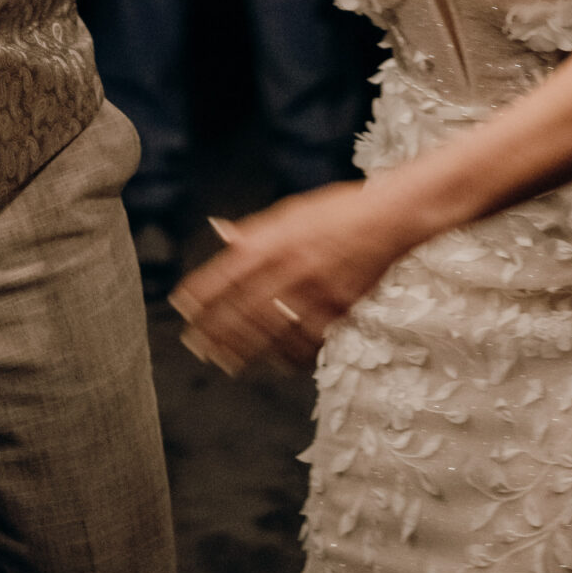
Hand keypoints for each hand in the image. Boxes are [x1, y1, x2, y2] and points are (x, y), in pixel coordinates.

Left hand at [171, 180, 413, 375]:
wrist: (388, 217)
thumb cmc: (339, 209)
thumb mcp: (291, 210)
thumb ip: (255, 228)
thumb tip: (220, 232)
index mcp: (274, 239)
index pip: (227, 271)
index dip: (201, 292)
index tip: (182, 308)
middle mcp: (289, 265)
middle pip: (243, 307)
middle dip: (216, 330)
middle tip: (198, 347)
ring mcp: (314, 289)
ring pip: (271, 329)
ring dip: (245, 349)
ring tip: (227, 362)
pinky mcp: (338, 308)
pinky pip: (307, 339)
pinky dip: (288, 354)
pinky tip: (276, 362)